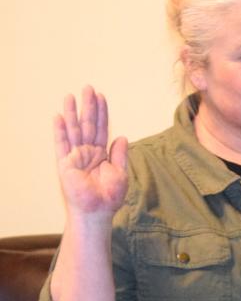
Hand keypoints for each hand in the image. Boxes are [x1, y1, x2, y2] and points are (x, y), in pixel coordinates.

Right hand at [54, 86, 127, 220]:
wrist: (98, 211)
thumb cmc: (109, 196)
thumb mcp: (120, 173)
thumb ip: (120, 154)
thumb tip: (122, 136)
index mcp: (101, 153)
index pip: (101, 128)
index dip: (101, 113)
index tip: (102, 96)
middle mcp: (87, 152)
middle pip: (87, 125)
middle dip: (88, 107)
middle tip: (88, 88)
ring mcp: (75, 156)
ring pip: (73, 130)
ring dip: (72, 113)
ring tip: (71, 96)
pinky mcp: (66, 164)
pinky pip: (62, 145)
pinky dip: (60, 131)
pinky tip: (59, 117)